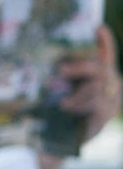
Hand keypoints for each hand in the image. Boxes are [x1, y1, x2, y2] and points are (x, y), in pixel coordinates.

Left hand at [59, 25, 121, 141]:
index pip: (107, 55)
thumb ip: (66, 78)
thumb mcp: (64, 91)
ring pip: (97, 87)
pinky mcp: (106, 114)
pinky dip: (79, 105)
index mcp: (102, 77)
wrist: (63, 139)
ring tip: (62, 102)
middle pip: (101, 68)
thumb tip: (56, 66)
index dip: (105, 43)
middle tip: (61, 70)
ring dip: (77, 94)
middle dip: (80, 67)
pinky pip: (95, 103)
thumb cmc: (63, 112)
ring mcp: (111, 99)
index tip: (98, 28)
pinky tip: (67, 107)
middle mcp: (111, 85)